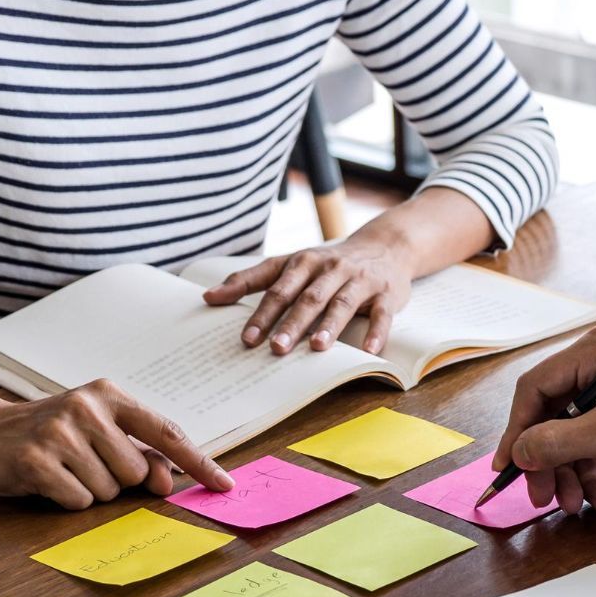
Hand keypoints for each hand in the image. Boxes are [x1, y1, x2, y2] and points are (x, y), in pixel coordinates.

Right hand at [0, 379, 233, 509]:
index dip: (199, 462)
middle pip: (136, 472)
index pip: (167, 432)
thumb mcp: (98, 431)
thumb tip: (169, 480)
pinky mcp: (36, 460)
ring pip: (108, 490)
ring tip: (64, 469)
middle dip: (117, 479)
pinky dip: (67, 499)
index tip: (225, 485)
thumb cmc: (52, 433)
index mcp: (110, 395)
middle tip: (84, 463)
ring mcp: (59, 432)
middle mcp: (87, 408)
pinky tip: (47, 480)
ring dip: (90, 490)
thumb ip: (140, 452)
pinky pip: (79, 501)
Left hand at [201, 240, 413, 354]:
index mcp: (303, 262)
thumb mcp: (289, 264)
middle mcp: (330, 268)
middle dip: (291, 323)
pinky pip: (382, 314)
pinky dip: (376, 332)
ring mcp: (359, 280)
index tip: (247, 338)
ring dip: (329, 325)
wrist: (385, 246)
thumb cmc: (328, 263)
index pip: (278, 288)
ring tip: (317, 347)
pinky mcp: (386, 293)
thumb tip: (208, 297)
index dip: (262, 313)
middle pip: (308, 298)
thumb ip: (250, 279)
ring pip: (342, 303)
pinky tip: (368, 351)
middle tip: (276, 348)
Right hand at [495, 325, 595, 514]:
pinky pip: (595, 443)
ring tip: (574, 504)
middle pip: (551, 415)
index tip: (507, 467)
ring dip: (570, 473)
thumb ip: (559, 442)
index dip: (517, 430)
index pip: (535, 389)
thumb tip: (519, 452)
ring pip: (572, 435)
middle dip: (547, 461)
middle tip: (543, 497)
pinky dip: (593, 472)